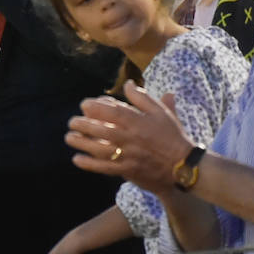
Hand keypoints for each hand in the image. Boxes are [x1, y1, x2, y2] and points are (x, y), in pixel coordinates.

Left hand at [66, 83, 191, 193]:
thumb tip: (127, 83)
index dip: (95, 107)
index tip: (84, 105)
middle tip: (72, 122)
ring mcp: (129, 155)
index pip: (113, 112)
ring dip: (81, 143)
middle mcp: (132, 138)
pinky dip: (89, 164)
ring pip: (100, 149)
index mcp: (139, 122)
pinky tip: (76, 159)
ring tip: (69, 137)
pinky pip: (104, 168)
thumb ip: (143, 98)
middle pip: (102, 130)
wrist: (184, 166)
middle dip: (82, 125)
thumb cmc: (172, 136)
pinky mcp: (128, 170)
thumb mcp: (162, 113)